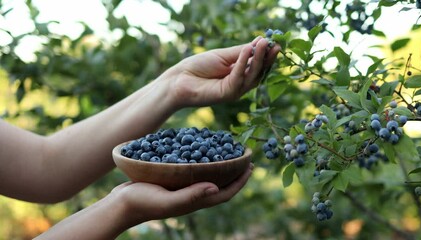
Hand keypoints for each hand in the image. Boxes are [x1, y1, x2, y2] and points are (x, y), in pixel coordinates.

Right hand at [112, 163, 253, 223]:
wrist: (120, 204)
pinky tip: (201, 150)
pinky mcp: (173, 182)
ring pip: (209, 176)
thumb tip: (217, 187)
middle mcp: (192, 195)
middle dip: (236, 171)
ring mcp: (182, 189)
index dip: (241, 180)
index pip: (226, 192)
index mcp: (195, 201)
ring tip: (229, 151)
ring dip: (222, 165)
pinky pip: (194, 170)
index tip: (251, 164)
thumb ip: (191, 196)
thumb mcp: (167, 201)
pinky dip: (203, 161)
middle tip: (245, 155)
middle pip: (221, 183)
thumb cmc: (142, 203)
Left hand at [163, 37, 280, 107]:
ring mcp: (235, 90)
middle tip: (275, 44)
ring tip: (264, 44)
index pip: (256, 64)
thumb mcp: (223, 56)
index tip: (273, 41)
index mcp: (238, 73)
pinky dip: (243, 63)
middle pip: (258, 71)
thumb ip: (240, 52)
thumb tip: (259, 42)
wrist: (180, 80)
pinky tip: (247, 50)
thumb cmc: (198, 67)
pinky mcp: (228, 94)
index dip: (265, 54)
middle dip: (267, 58)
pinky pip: (239, 77)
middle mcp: (239, 83)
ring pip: (252, 75)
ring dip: (259, 59)